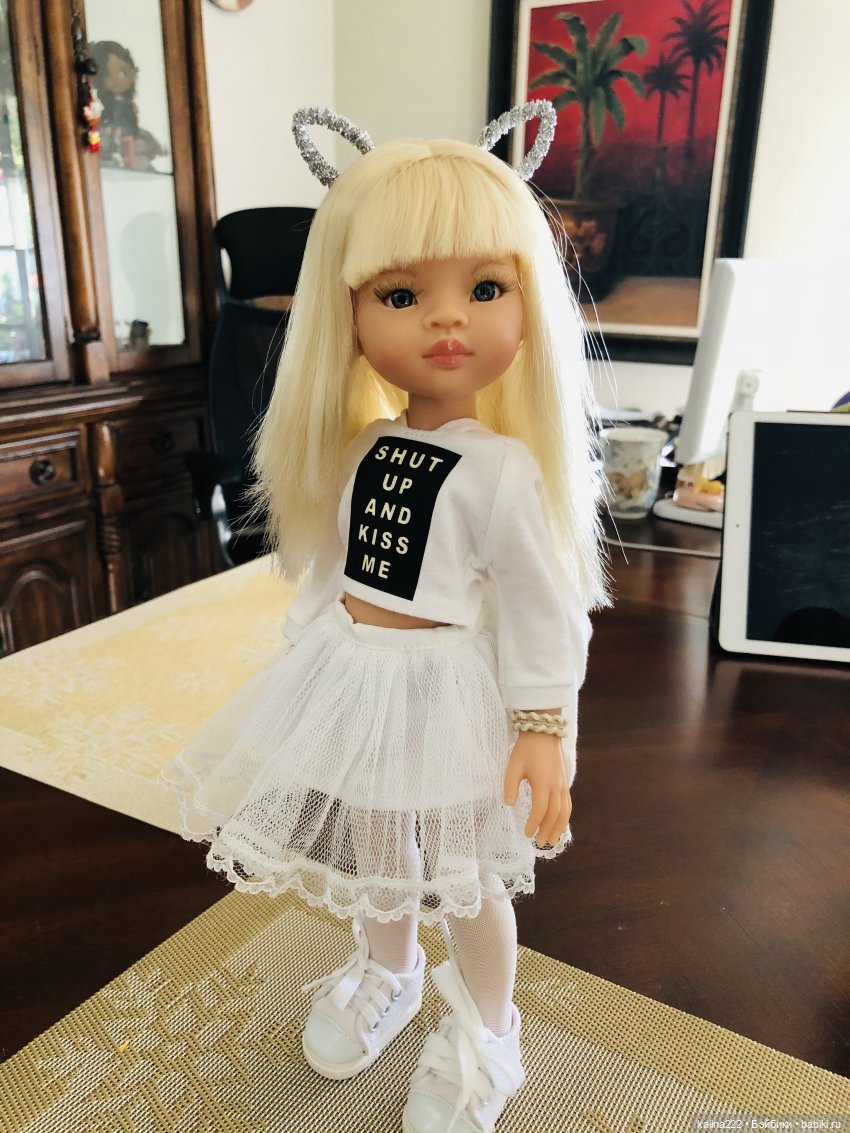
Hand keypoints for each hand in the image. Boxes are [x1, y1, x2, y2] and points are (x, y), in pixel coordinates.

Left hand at [503, 731, 571, 847]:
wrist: (543, 731)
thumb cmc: (526, 748)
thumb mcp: (513, 765)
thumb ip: (510, 786)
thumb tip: (509, 805)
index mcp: (543, 782)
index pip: (540, 809)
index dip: (534, 823)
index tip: (526, 834)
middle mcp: (556, 786)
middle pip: (555, 814)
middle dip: (547, 830)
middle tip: (539, 843)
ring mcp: (563, 784)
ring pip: (565, 811)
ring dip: (559, 827)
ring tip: (552, 840)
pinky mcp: (565, 782)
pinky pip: (568, 803)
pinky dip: (565, 817)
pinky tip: (559, 824)